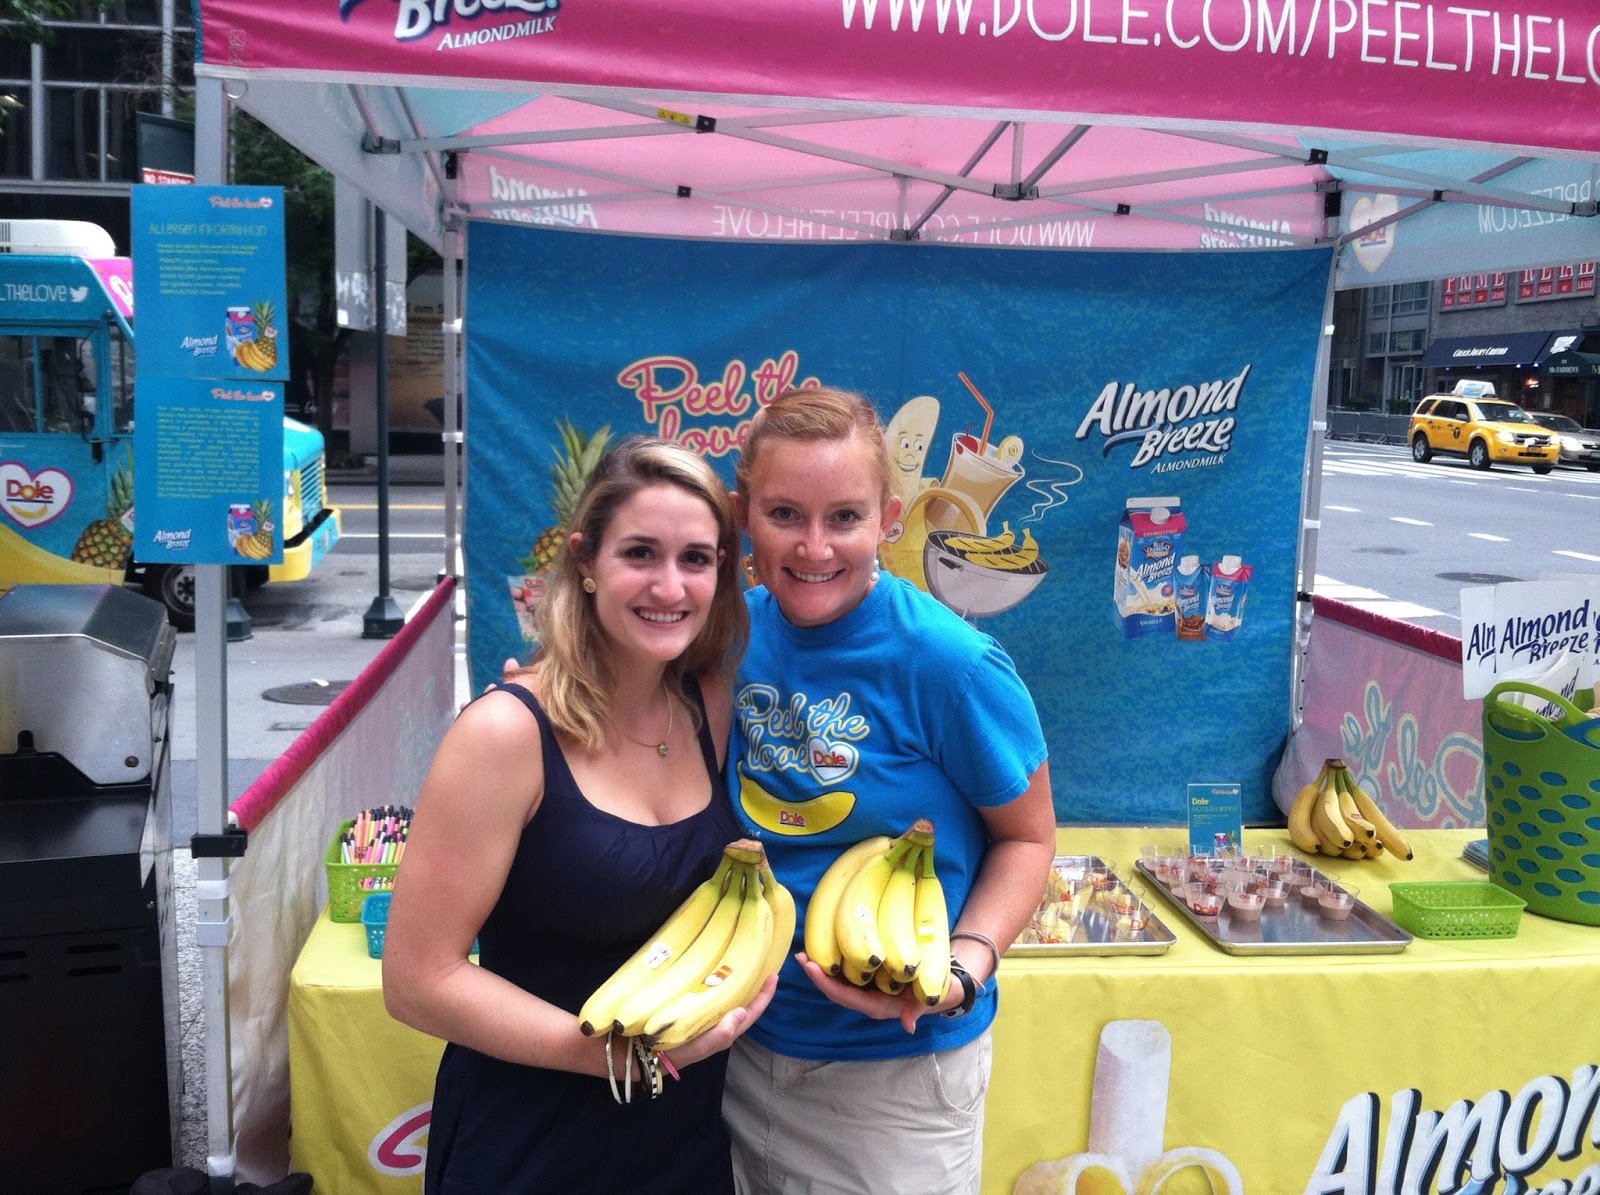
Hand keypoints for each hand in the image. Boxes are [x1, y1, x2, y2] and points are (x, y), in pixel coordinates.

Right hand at [657, 973, 777, 1068]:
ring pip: (731, 1000)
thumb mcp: (699, 1047)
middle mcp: (721, 1025)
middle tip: (763, 965)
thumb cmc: (674, 1053)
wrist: (648, 1055)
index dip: (764, 996)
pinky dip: (722, 986)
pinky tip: (719, 974)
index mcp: (726, 1033)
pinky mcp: (697, 1012)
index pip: (751, 1012)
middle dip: (756, 988)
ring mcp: (710, 1019)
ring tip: (746, 966)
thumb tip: (743, 1012)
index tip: (774, 976)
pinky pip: (716, 997)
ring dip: (741, 985)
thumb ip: (720, 1034)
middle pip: (745, 1004)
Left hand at [794, 952, 955, 1033]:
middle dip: (817, 975)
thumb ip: (918, 1009)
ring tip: (806, 949)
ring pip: (839, 982)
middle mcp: (869, 1000)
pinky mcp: (871, 978)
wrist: (945, 986)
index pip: (846, 997)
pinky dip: (835, 962)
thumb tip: (908, 1025)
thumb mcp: (930, 998)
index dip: (827, 983)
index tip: (811, 967)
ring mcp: (868, 990)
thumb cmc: (937, 991)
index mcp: (878, 1007)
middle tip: (801, 955)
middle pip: (836, 990)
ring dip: (822, 967)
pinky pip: (848, 973)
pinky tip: (825, 947)